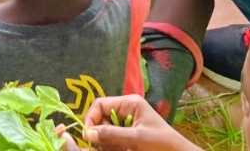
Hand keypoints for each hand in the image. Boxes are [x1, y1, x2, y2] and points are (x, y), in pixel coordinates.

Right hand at [82, 95, 197, 150]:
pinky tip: (123, 150)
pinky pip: (113, 140)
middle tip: (106, 147)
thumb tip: (87, 133)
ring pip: (106, 131)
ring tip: (120, 150)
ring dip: (107, 143)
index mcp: (129, 103)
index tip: (89, 136)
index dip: (91, 118)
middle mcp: (127, 110)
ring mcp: (128, 124)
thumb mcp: (136, 138)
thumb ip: (111, 134)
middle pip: (101, 119)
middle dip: (100, 134)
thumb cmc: (162, 145)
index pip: (100, 104)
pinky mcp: (130, 136)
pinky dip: (114, 147)